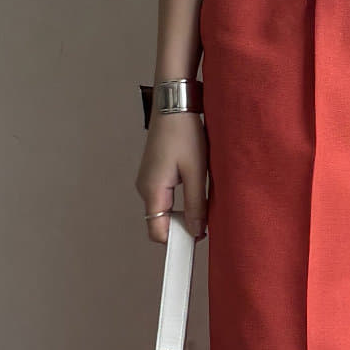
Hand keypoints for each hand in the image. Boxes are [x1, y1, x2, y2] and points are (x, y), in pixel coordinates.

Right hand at [135, 113, 208, 243]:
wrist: (174, 103)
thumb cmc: (184, 132)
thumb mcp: (196, 171)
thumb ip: (196, 204)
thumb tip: (197, 231)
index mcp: (152, 190)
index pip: (157, 232)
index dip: (174, 242)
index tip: (194, 245)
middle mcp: (145, 187)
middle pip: (160, 223)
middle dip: (181, 228)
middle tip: (205, 227)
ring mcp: (148, 180)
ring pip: (164, 210)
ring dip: (182, 214)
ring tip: (202, 208)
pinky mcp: (154, 173)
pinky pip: (164, 197)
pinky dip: (179, 202)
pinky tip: (195, 193)